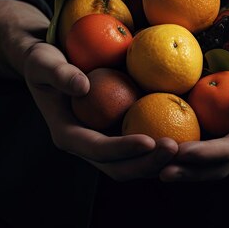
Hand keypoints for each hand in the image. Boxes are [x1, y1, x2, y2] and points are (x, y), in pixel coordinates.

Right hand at [24, 42, 178, 180]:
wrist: (47, 62)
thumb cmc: (42, 59)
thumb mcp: (43, 61)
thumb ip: (59, 73)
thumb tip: (82, 87)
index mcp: (67, 134)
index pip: (97, 149)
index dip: (123, 149)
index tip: (150, 140)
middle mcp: (85, 145)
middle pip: (118, 168)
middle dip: (147, 164)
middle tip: (176, 148)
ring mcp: (101, 142)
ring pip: (132, 165)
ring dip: (158, 162)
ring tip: (186, 149)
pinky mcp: (115, 134)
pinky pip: (139, 148)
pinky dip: (158, 148)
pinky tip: (184, 136)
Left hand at [158, 4, 228, 181]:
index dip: (208, 153)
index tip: (182, 152)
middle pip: (219, 165)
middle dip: (190, 171)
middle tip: (159, 170)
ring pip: (210, 162)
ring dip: (184, 167)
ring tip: (154, 166)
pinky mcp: (226, 127)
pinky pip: (205, 143)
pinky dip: (184, 150)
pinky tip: (160, 145)